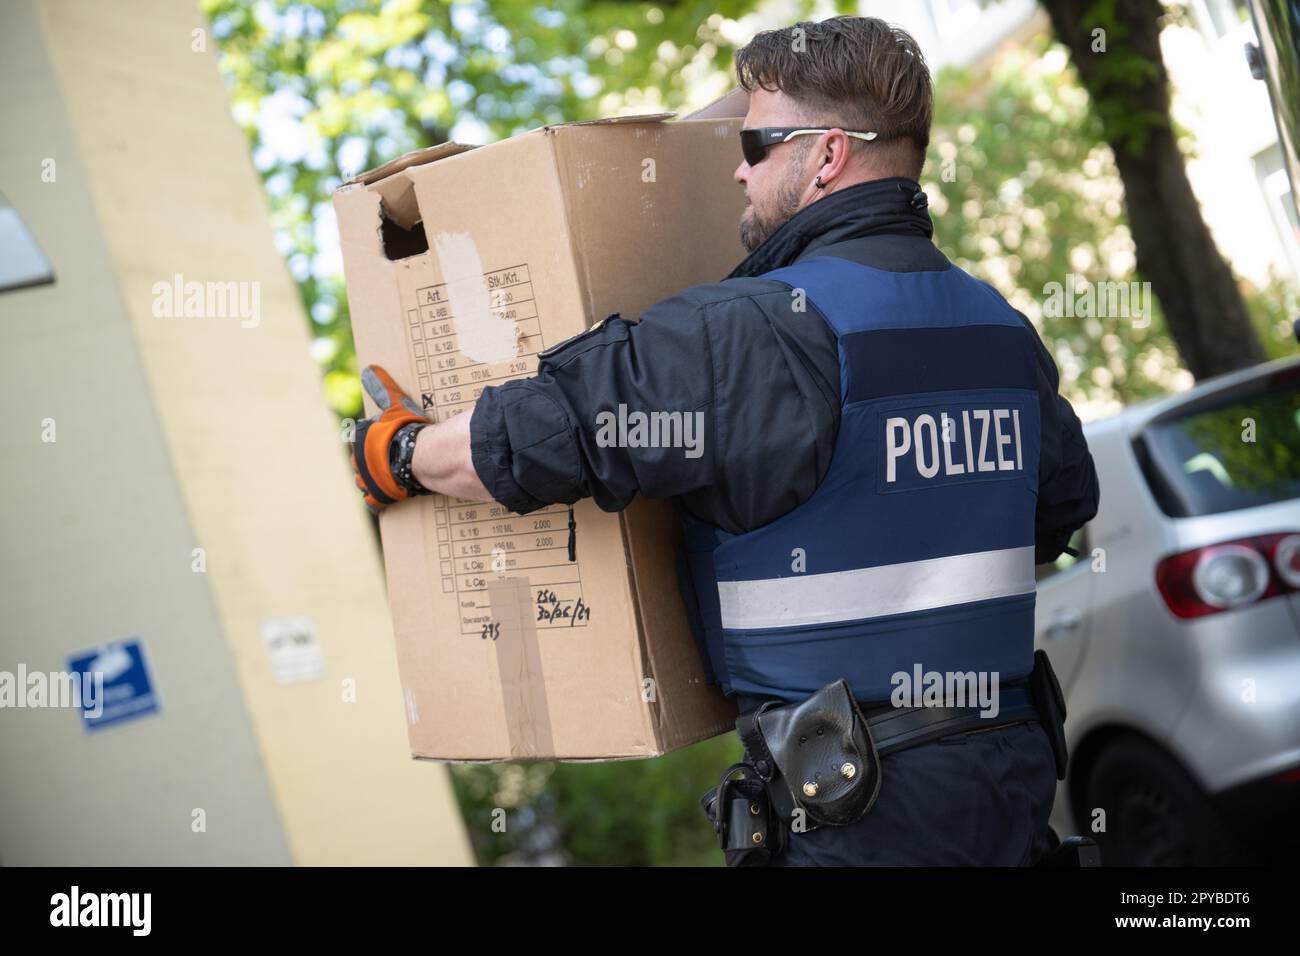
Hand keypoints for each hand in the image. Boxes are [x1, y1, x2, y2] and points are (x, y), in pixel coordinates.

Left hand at [350, 365, 433, 513]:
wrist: (415, 456)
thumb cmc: (404, 429)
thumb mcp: (394, 405)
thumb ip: (382, 388)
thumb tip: (370, 367)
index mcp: (360, 438)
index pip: (362, 439)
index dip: (374, 442)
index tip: (384, 444)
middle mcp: (358, 460)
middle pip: (362, 461)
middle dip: (372, 462)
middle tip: (388, 461)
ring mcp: (366, 480)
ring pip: (365, 481)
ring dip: (374, 480)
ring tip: (387, 479)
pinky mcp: (376, 495)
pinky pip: (372, 501)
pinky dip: (377, 501)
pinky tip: (383, 500)